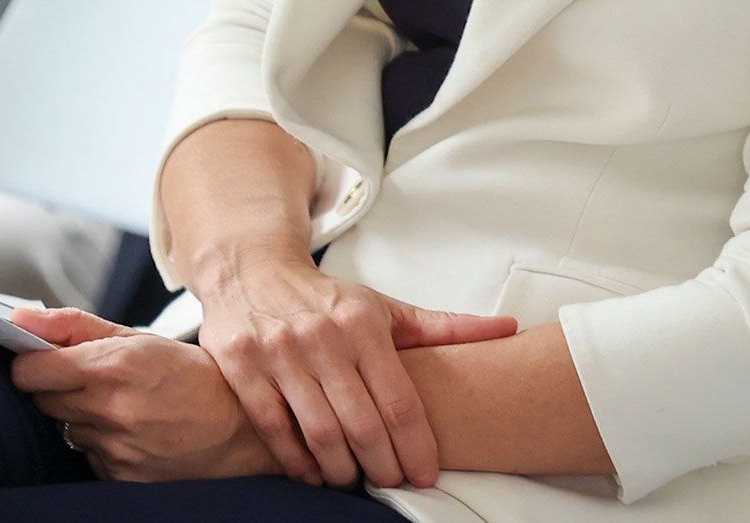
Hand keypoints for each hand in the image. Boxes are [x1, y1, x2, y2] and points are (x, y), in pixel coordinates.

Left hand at [11, 307, 277, 482]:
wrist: (242, 428)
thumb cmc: (194, 376)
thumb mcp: (140, 338)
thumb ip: (75, 326)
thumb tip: (20, 320)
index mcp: (114, 364)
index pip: (29, 371)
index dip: (29, 363)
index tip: (38, 359)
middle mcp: (111, 408)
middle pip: (41, 400)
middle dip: (57, 387)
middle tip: (94, 380)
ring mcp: (115, 446)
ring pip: (65, 429)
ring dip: (82, 416)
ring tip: (123, 406)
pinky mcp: (119, 475)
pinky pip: (88, 455)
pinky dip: (101, 443)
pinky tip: (133, 431)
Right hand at [192, 244, 515, 489]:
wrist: (252, 269)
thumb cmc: (326, 299)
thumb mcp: (385, 308)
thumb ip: (444, 327)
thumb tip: (507, 328)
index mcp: (362, 323)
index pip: (399, 399)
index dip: (417, 446)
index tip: (425, 473)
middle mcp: (322, 338)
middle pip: (362, 424)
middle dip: (383, 464)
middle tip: (394, 481)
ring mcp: (279, 353)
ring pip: (319, 432)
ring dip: (341, 468)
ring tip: (355, 479)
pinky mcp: (242, 368)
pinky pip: (274, 428)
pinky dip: (297, 459)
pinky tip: (314, 471)